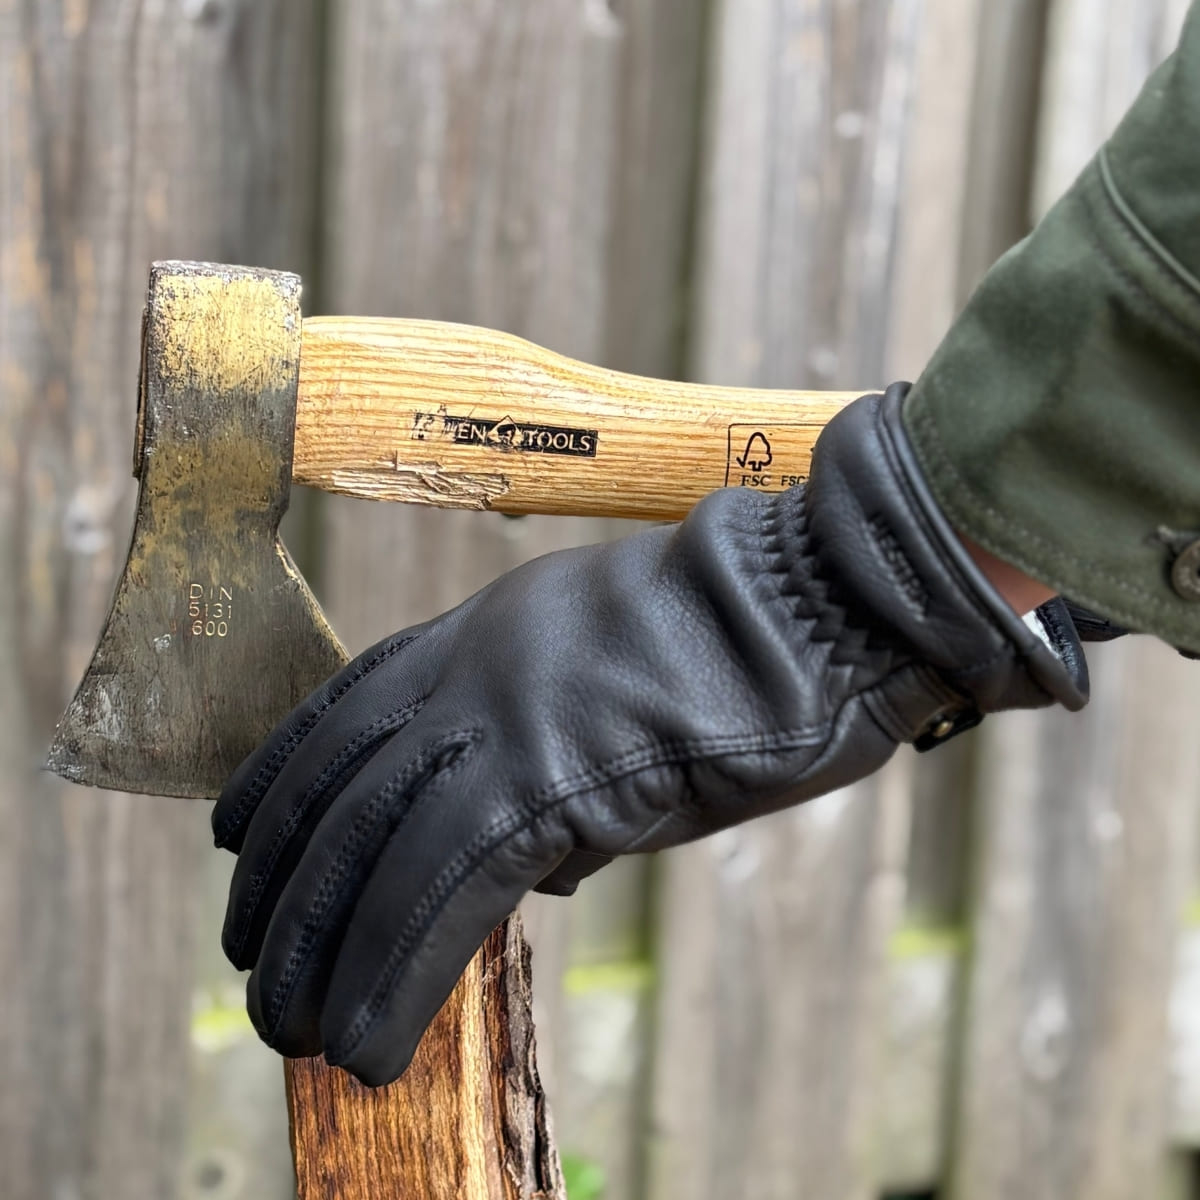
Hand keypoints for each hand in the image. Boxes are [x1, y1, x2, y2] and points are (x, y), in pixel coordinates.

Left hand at [212, 385, 1087, 1085]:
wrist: (810, 601)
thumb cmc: (743, 637)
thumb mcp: (613, 670)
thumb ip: (551, 741)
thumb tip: (534, 848)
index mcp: (479, 632)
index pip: (343, 708)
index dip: (278, 776)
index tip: (238, 837)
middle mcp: (466, 669)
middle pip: (334, 789)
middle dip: (283, 888)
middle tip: (255, 968)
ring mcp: (497, 719)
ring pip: (368, 851)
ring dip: (323, 953)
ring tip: (293, 1031)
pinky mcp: (543, 780)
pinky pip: (438, 893)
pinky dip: (393, 975)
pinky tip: (366, 1041)